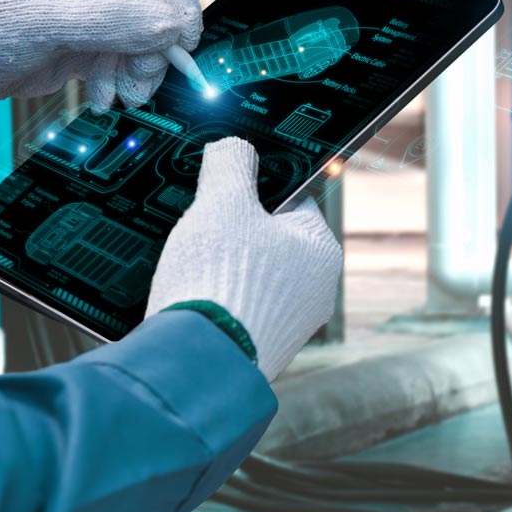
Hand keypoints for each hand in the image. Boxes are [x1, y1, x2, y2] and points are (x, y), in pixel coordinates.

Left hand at [0, 0, 201, 110]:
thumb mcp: (47, 21)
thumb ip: (112, 21)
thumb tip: (169, 26)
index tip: (183, 39)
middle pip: (155, 7)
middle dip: (156, 48)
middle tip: (143, 80)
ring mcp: (88, 13)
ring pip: (143, 40)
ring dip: (139, 72)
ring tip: (119, 95)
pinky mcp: (82, 43)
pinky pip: (121, 62)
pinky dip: (117, 83)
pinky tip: (97, 95)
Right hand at [145, 137, 341, 382]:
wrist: (193, 364)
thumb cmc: (219, 282)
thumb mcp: (222, 201)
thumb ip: (230, 163)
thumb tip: (233, 147)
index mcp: (322, 251)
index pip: (291, 200)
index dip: (251, 192)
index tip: (223, 195)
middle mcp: (315, 292)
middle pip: (266, 241)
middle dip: (229, 235)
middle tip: (201, 236)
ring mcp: (287, 326)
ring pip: (246, 277)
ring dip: (216, 270)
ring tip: (191, 272)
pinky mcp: (256, 351)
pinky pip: (232, 311)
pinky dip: (210, 303)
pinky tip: (189, 302)